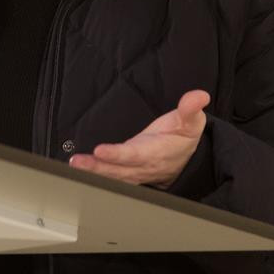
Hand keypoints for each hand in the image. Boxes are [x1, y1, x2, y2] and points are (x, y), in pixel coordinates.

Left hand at [67, 90, 209, 187]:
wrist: (184, 160)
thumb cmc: (183, 137)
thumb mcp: (192, 122)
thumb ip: (191, 109)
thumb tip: (199, 96)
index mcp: (156, 153)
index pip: (135, 155)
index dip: (117, 155)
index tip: (100, 151)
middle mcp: (142, 165)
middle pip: (118, 170)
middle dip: (96, 167)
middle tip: (77, 163)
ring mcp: (133, 171)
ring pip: (111, 176)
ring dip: (92, 172)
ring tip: (74, 165)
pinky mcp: (126, 173)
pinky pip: (110, 178)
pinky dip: (94, 176)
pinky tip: (78, 171)